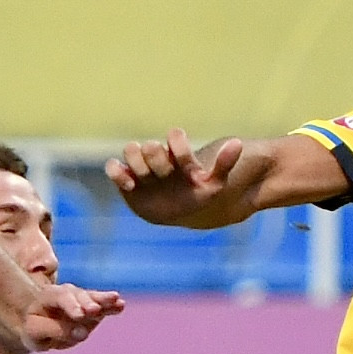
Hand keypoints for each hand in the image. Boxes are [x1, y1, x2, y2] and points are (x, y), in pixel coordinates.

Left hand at [23, 281, 123, 351]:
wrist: (37, 325)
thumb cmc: (33, 328)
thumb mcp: (36, 333)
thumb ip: (56, 331)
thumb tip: (81, 332)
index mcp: (48, 296)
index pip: (61, 298)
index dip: (71, 306)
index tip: (80, 316)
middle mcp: (67, 293)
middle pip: (79, 295)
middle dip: (88, 303)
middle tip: (94, 310)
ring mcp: (81, 300)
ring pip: (93, 298)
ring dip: (104, 301)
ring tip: (117, 301)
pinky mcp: (93, 309)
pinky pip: (103, 307)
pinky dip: (111, 307)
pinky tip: (121, 306)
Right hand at [105, 128, 241, 197]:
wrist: (182, 216)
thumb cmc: (200, 197)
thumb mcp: (215, 184)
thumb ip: (224, 164)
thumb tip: (237, 142)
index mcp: (179, 154)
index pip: (175, 137)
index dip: (178, 146)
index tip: (186, 163)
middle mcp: (159, 159)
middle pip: (150, 147)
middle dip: (156, 159)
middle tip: (164, 174)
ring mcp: (142, 170)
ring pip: (131, 152)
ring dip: (137, 162)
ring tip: (143, 178)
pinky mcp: (128, 184)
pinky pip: (115, 169)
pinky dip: (116, 172)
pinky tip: (129, 184)